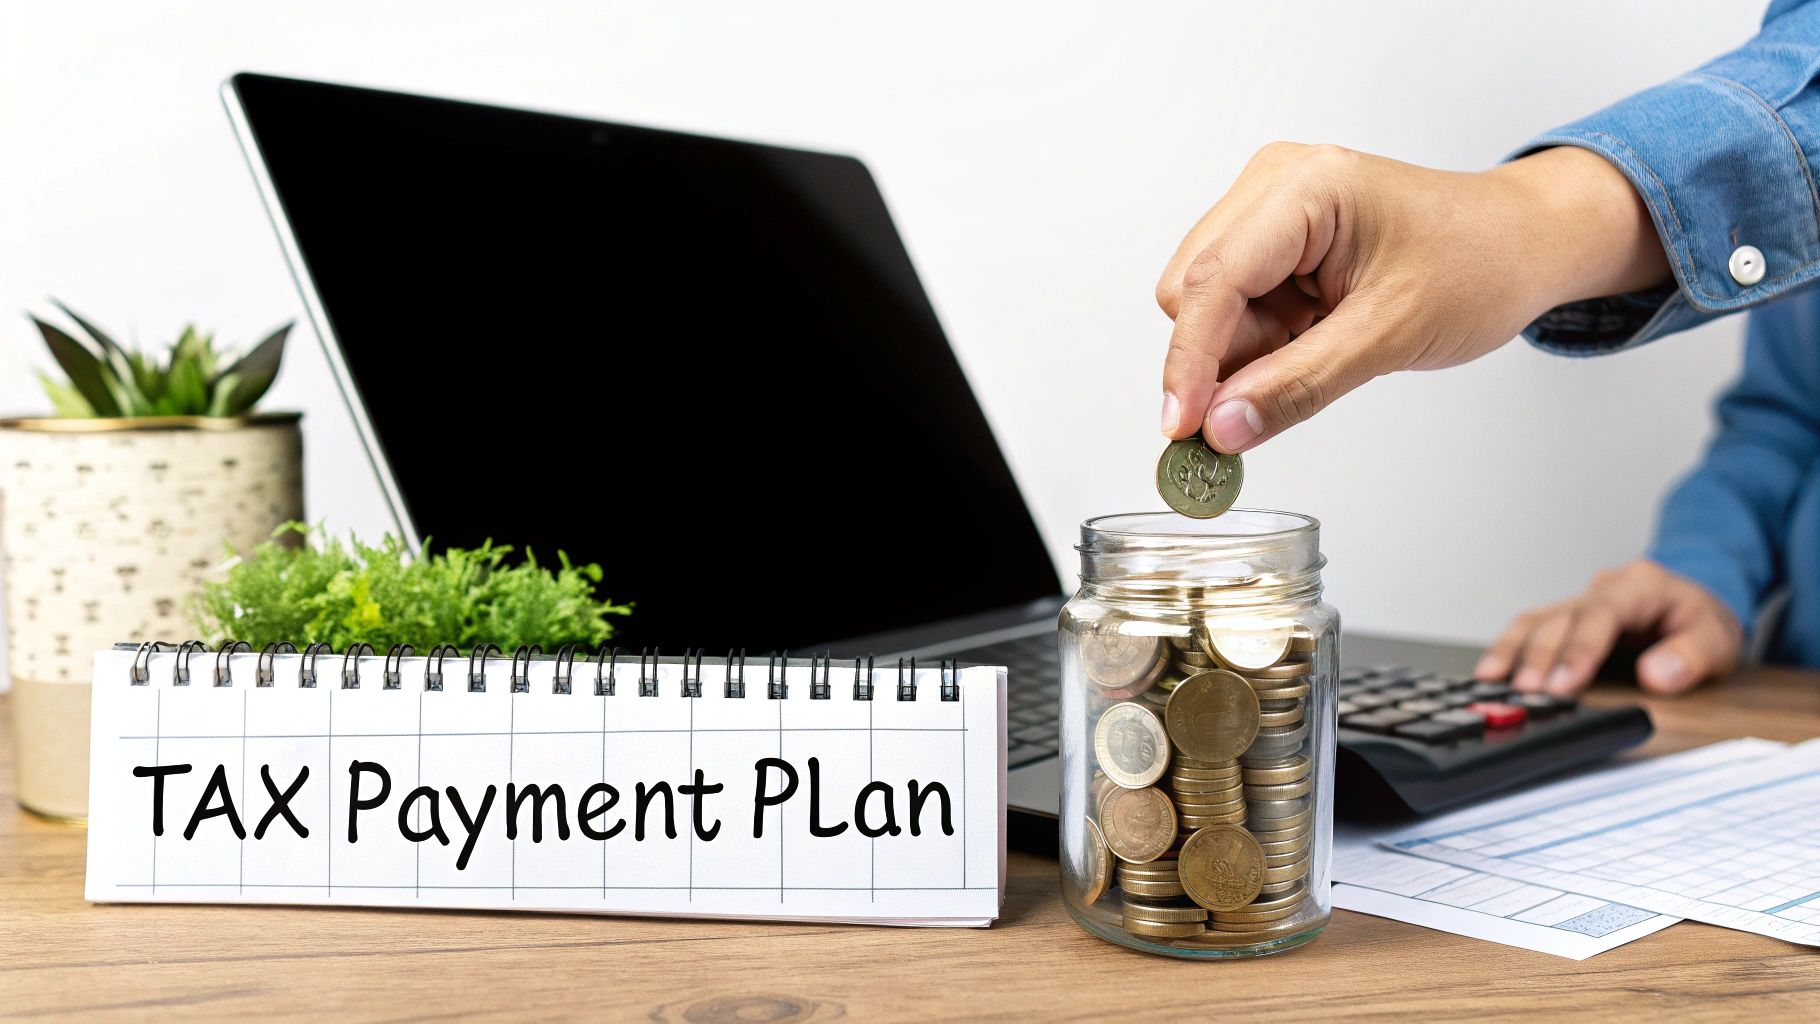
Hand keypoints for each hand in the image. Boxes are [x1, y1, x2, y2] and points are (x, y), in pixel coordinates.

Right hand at [1156, 143, 1669, 451]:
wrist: (1523, 243)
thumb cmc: (1480, 264)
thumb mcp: (1390, 336)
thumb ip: (1298, 385)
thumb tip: (1222, 428)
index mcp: (1303, 188)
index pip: (1212, 282)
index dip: (1190, 362)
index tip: (1183, 428)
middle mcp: (1273, 184)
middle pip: (1194, 291)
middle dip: (1227, 355)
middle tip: (1285, 385)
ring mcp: (1268, 206)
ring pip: (1206, 304)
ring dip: (1247, 349)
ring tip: (1322, 344)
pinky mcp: (1273, 235)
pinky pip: (1232, 303)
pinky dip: (1261, 339)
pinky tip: (1312, 335)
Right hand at [1474, 559, 1742, 695]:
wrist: (1694, 601)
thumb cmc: (1702, 621)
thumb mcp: (1719, 638)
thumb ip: (1691, 655)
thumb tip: (1656, 674)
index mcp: (1639, 586)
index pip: (1601, 613)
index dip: (1580, 648)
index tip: (1565, 683)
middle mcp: (1600, 589)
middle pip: (1560, 618)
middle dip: (1540, 656)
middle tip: (1526, 690)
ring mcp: (1577, 602)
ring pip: (1535, 619)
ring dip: (1513, 651)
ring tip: (1492, 680)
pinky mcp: (1562, 618)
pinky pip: (1528, 627)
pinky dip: (1506, 649)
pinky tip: (1490, 671)